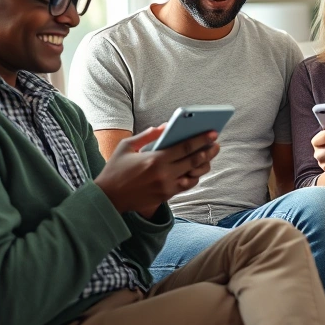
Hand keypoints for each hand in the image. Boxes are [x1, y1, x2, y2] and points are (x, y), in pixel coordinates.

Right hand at [95, 126, 218, 215]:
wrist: (108, 198)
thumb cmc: (115, 169)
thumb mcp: (127, 146)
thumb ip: (147, 135)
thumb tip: (165, 126)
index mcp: (155, 159)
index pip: (185, 147)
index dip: (201, 139)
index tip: (213, 133)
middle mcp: (164, 174)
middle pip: (194, 161)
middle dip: (208, 151)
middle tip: (217, 144)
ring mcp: (166, 187)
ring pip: (194, 175)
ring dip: (204, 165)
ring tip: (209, 156)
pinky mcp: (166, 196)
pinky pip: (186, 185)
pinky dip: (194, 177)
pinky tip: (196, 169)